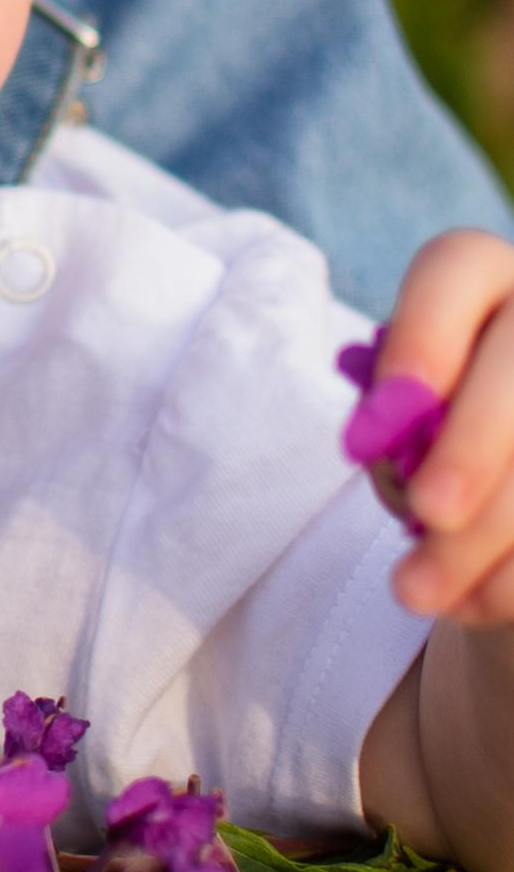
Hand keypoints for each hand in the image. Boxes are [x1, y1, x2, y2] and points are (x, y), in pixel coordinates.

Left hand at [370, 232, 513, 624]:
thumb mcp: (404, 419)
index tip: (374, 428)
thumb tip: (386, 443)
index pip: (457, 269)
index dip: (420, 339)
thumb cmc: (436, 434)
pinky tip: (478, 602)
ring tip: (418, 593)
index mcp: (486, 280)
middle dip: (473, 446)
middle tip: (425, 514)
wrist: (497, 478)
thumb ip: (395, 417)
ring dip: (488, 536)